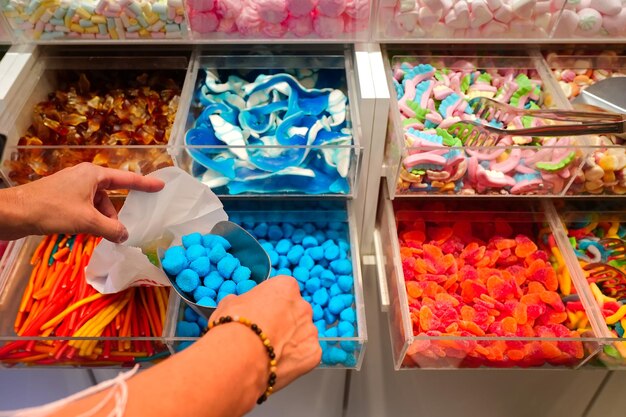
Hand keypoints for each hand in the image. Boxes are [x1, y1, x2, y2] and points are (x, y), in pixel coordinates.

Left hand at [13, 163, 163, 242]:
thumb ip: (111, 228)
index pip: (127, 179)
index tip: (161, 186)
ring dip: (99, 220)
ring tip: (94, 235)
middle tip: (117, 231)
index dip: (145, 184)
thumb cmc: (53, 210)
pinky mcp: (62, 197)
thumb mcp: (87, 221)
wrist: (15, 213)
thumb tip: (125, 235)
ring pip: (96, 205)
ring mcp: (72, 186)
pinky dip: (88, 220)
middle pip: (110, 196)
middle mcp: (85, 177)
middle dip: (113, 215)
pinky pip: (84, 208)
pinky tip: (83, 232)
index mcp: (94, 175)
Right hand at [212, 275, 321, 389]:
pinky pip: (307, 354)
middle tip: (266, 335)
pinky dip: (296, 360)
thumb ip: (241, 301)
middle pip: (296, 312)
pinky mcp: (313, 353)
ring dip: (291, 341)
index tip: (261, 314)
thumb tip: (238, 305)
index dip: (271, 304)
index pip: (283, 291)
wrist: (239, 357)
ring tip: (269, 352)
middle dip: (284, 322)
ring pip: (302, 334)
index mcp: (285, 287)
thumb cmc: (233, 327)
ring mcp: (310, 330)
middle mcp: (303, 305)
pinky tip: (278, 363)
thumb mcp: (229, 304)